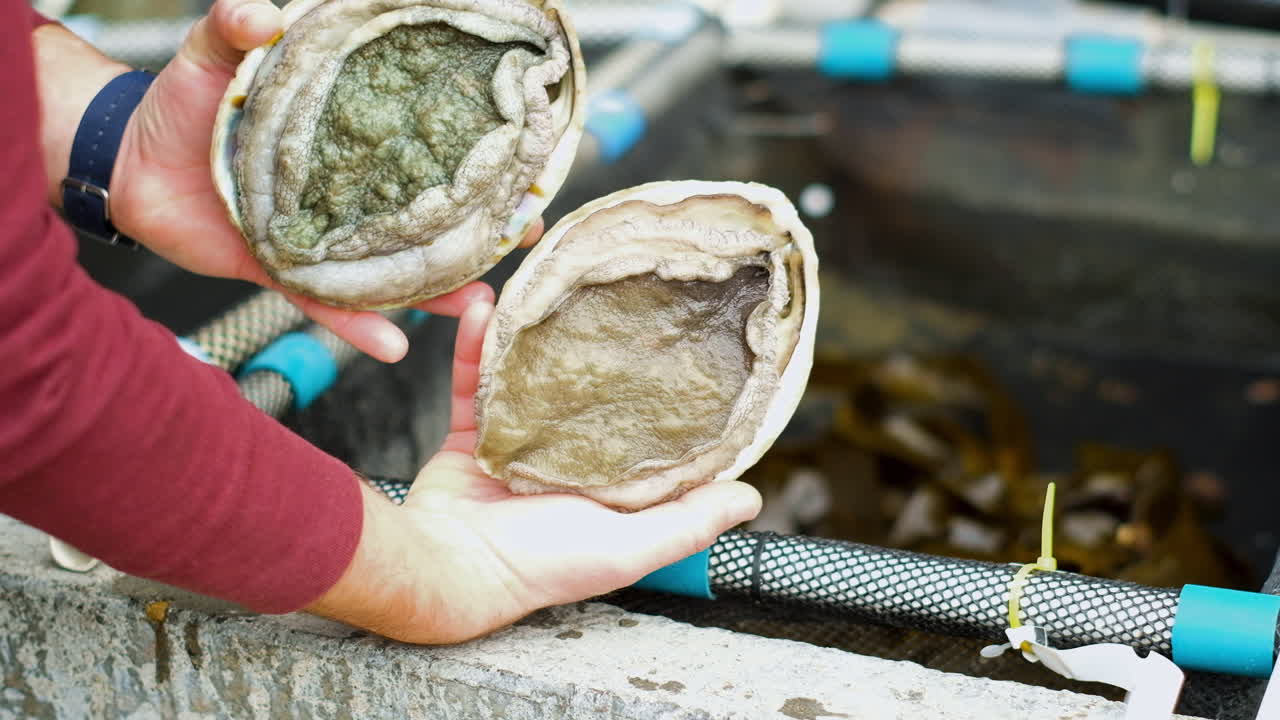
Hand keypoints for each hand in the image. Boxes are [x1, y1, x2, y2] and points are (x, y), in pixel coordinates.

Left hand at [108, 0, 543, 361]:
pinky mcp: (287, 273)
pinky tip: (395, 347)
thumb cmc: (179, 104)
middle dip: (475, 229)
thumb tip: (264, 12)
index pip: (421, 146)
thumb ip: (235, 27)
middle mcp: (346, 189)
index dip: (471, 154)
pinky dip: (359, 327)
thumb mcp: (211, 56)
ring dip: (436, 290)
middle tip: (520, 235)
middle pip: (423, 214)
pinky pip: (329, 304)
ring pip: (389, 269)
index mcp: (345, 138)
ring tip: (479, 304)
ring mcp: (322, 236)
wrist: (126, 163)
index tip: (521, 161)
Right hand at [306, 301, 763, 643]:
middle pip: (590, 398)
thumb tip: (752, 499)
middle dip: (599, 355)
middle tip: (616, 299)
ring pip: (533, 379)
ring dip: (537, 337)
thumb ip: (690, 522)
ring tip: (548, 292)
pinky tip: (488, 310)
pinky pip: (477, 380)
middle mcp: (566, 463)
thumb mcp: (631, 547)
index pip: (647, 437)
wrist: (449, 568)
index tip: (684, 350)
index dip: (665, 400)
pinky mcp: (474, 432)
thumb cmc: (542, 565)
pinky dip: (478, 345)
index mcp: (607, 488)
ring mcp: (517, 444)